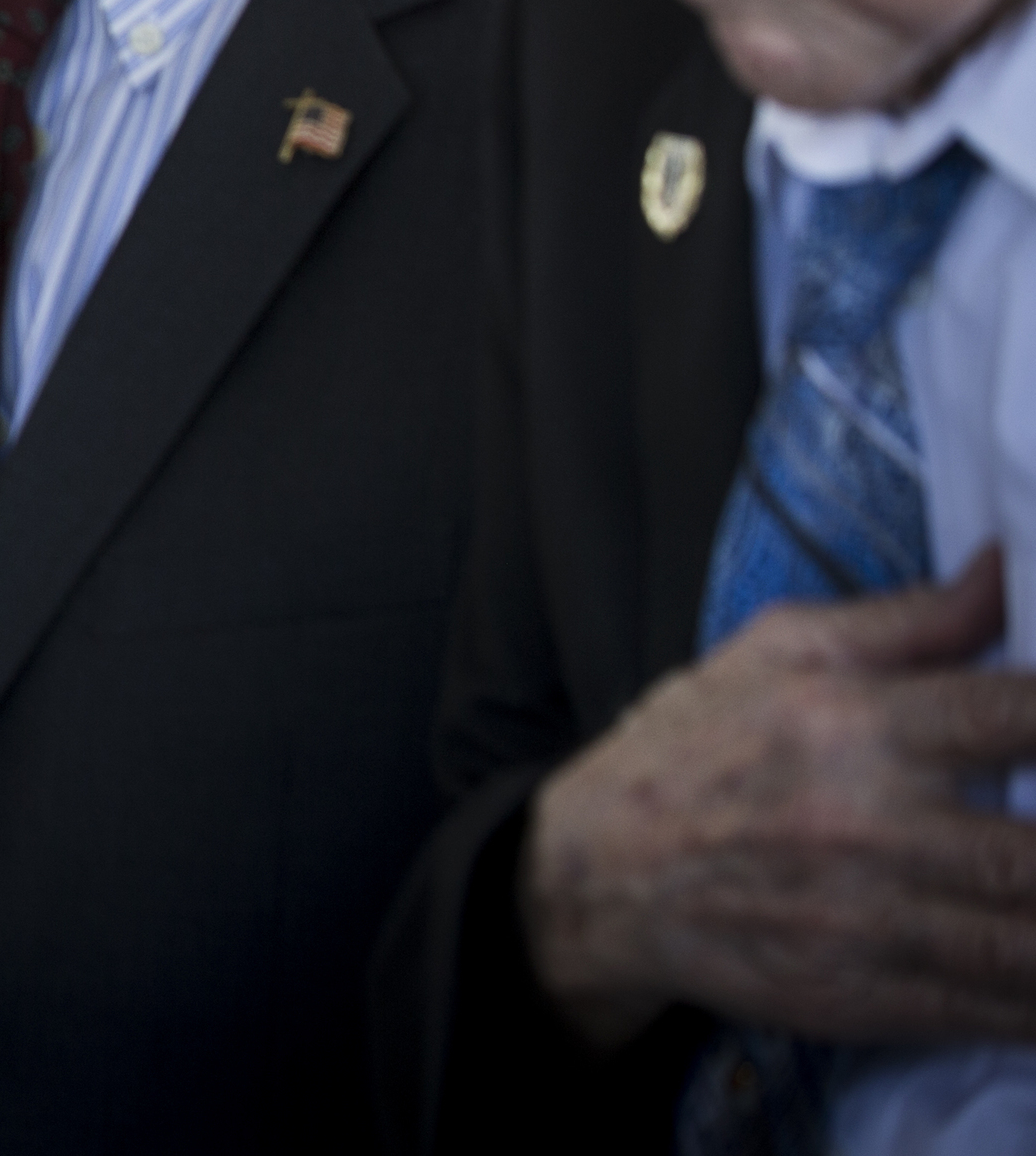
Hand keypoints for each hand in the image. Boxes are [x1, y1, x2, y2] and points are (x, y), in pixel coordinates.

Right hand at [523, 549, 1035, 1046]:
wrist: (591, 877)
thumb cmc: (687, 751)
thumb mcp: (776, 653)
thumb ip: (908, 620)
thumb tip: (1010, 571)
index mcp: (847, 722)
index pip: (1015, 713)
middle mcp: (863, 823)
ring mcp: (866, 922)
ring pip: (1031, 943)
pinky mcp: (864, 999)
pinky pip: (997, 1011)